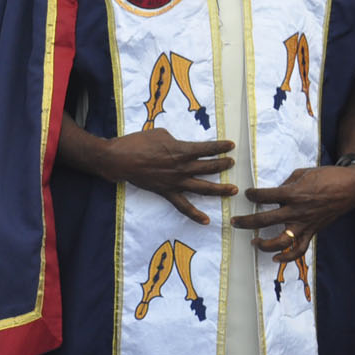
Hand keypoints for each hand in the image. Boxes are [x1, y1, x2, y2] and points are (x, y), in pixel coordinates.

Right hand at [86, 127, 235, 224]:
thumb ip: (175, 141)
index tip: (231, 145)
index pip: (208, 148)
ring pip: (203, 188)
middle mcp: (183, 168)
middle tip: (232, 163)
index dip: (221, 146)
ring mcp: (176, 182)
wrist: (121, 159)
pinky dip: (195, 214)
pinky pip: (183, 206)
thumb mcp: (160, 134)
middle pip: (210, 167)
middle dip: (223, 165)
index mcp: (182, 150)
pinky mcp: (167, 192)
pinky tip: (206, 220)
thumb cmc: (138, 143)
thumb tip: (180, 146)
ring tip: (233, 190)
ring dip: (220, 189)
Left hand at [232, 165, 354, 263]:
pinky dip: (287, 257)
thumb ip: (286, 184)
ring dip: (264, 245)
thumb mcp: (302, 173)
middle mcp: (296, 211)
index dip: (252, 195)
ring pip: (280, 241)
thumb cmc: (327, 176)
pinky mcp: (313, 232)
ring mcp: (305, 224)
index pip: (264, 196)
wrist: (350, 187)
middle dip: (246, 222)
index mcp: (293, 194)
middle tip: (235, 222)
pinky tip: (276, 258)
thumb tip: (275, 193)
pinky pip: (299, 249)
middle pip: (265, 220)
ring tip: (254, 242)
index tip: (247, 194)